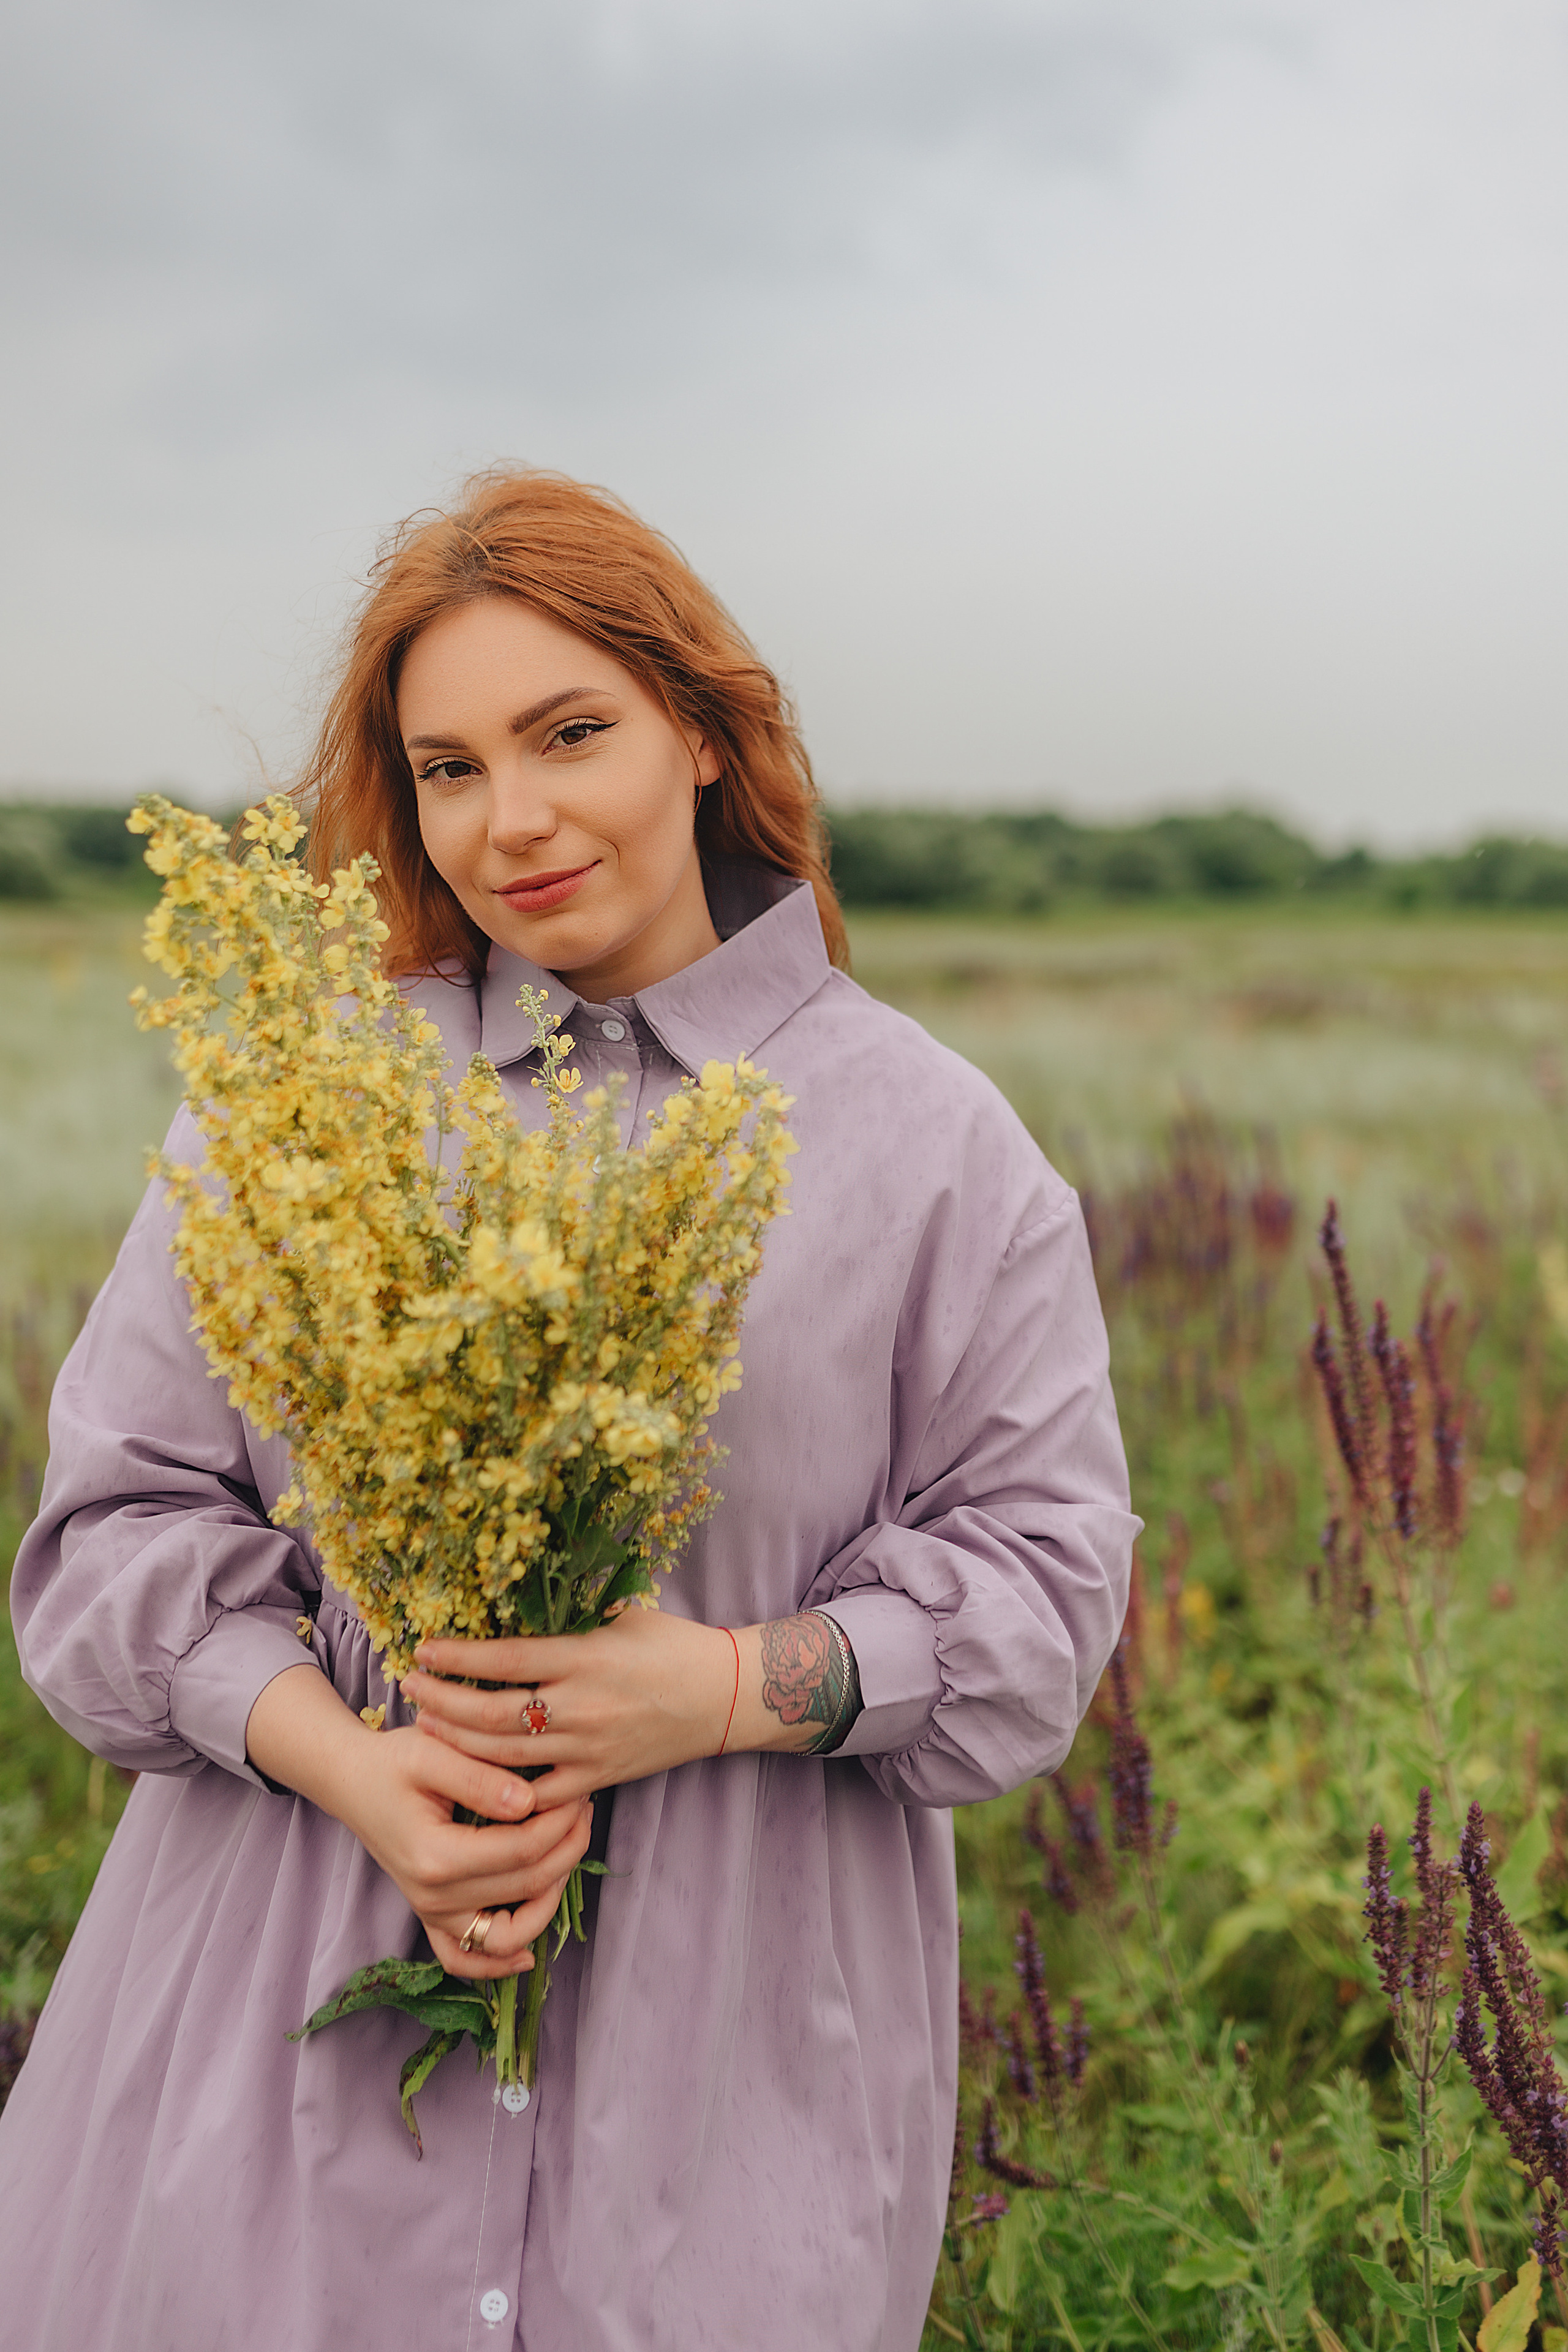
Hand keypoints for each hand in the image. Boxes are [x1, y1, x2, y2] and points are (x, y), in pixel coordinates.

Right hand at [339, 1723, 595, 1980]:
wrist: (352, 1781)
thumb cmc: (392, 1761)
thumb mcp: (432, 1752)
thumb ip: (480, 1779)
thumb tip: (530, 1803)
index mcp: (436, 1855)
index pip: (524, 1850)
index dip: (562, 1823)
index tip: (578, 1791)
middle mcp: (433, 1896)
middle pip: (527, 1886)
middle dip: (568, 1846)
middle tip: (582, 1807)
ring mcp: (431, 1912)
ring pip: (507, 1936)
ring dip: (550, 1901)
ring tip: (568, 1853)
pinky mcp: (432, 1916)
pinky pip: (465, 1959)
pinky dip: (498, 1963)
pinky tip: (528, 1953)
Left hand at [402, 1607, 743, 1809]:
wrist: (723, 1697)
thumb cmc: (672, 1646)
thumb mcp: (622, 1616)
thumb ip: (572, 1616)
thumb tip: (517, 1602)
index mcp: (585, 1656)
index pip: (506, 1658)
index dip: (459, 1656)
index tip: (424, 1648)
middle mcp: (582, 1705)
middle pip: (493, 1713)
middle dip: (444, 1702)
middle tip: (410, 1688)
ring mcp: (589, 1747)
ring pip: (506, 1755)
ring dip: (459, 1742)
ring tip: (427, 1726)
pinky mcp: (598, 1777)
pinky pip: (540, 1794)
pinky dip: (504, 1789)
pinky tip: (473, 1778)